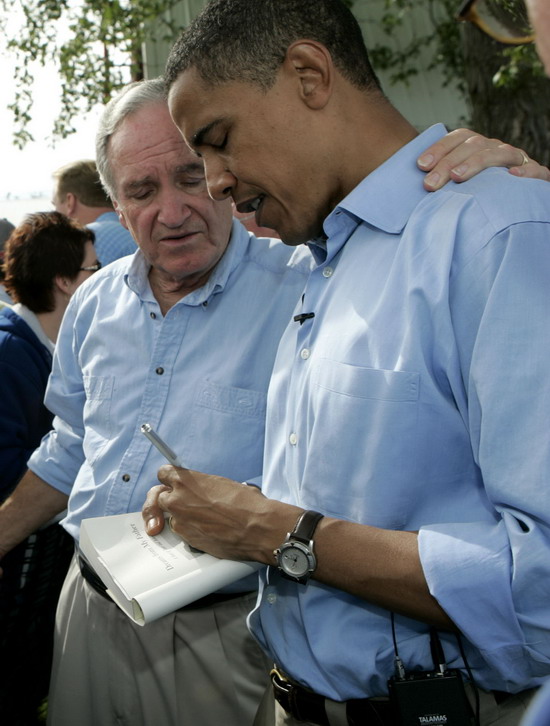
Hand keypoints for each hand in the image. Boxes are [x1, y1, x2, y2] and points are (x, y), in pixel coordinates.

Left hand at [142, 466, 299, 562]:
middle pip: (156, 497)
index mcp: (186, 479)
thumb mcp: (223, 483)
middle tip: (169, 505)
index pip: (163, 473)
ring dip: (179, 517)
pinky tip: (206, 530)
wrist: (257, 527)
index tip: (172, 483)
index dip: (169, 479)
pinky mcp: (186, 539)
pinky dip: (190, 532)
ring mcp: (179, 521)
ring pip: (169, 517)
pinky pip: (181, 533)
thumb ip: (204, 486)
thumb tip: (205, 492)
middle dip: (162, 500)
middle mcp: (177, 499)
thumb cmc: (247, 503)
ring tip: (199, 519)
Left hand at [417, 128, 549, 190]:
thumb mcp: (461, 184)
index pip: (458, 138)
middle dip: (449, 163)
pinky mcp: (538, 175)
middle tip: (430, 184)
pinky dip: (525, 172)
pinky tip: (512, 177)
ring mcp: (517, 160)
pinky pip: (536, 171)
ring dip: (477, 163)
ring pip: (500, 154)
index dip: (439, 148)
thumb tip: (413, 191)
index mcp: (478, 147)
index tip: (421, 165)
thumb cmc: (481, 193)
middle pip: (474, 146)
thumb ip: (443, 182)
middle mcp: (496, 149)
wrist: (518, 199)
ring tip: (458, 177)